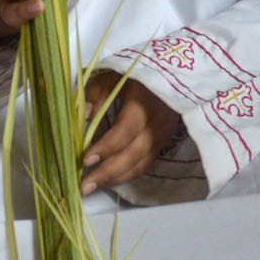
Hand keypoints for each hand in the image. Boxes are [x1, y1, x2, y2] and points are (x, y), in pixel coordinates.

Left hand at [82, 75, 180, 191]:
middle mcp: (158, 121)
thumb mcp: (115, 73)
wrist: (176, 72)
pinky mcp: (164, 141)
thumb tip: (83, 116)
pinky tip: (109, 180)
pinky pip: (146, 163)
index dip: (106, 146)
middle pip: (134, 153)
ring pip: (142, 163)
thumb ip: (97, 92)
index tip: (84, 159)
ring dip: (116, 179)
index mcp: (145, 101)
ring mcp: (164, 134)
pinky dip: (127, 174)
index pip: (126, 129)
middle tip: (83, 187)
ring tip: (91, 188)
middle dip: (108, 173)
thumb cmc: (138, 71)